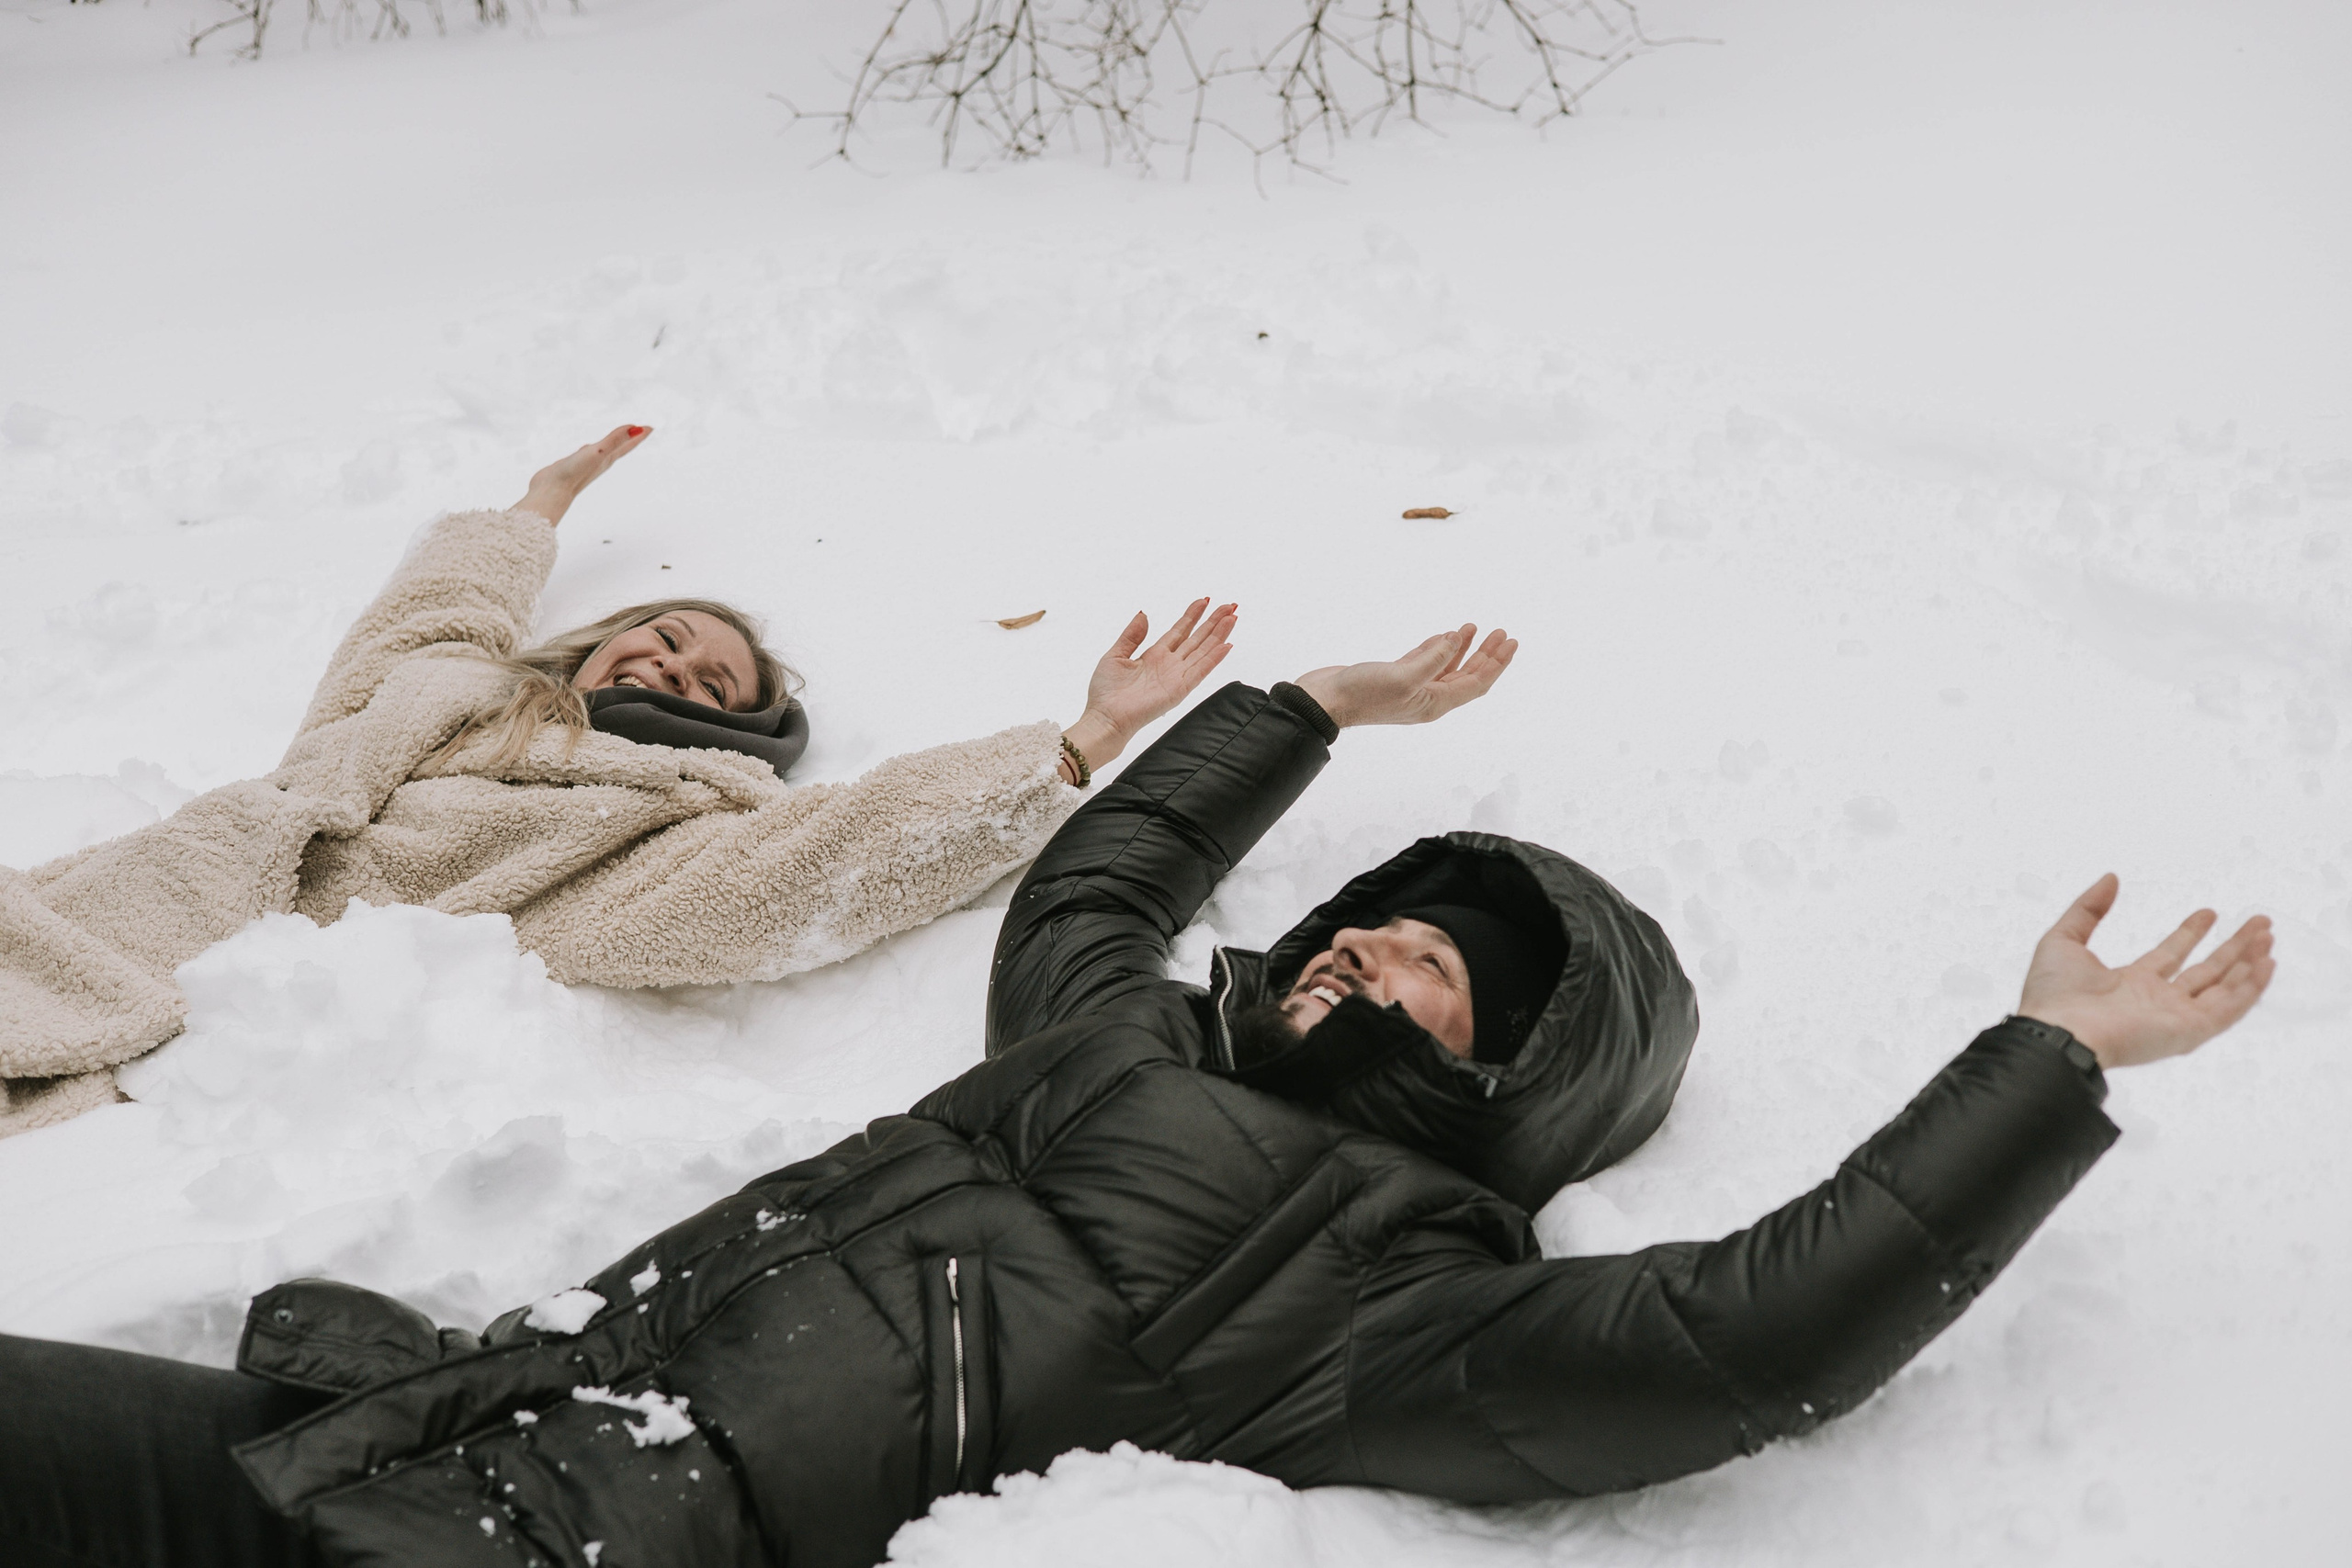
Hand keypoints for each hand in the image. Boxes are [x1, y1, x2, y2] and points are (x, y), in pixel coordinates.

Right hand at [512, 424, 651, 525]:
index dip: (639, 435)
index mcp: (608, 459)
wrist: (551, 492)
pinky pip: (586, 454)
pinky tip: (586, 448)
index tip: (651, 427)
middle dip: (630, 438)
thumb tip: (636, 429)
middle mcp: (600, 462)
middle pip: (620, 448)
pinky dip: (590, 449)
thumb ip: (615, 440)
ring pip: (603, 451)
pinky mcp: (573, 466)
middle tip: (640, 430)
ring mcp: (586, 465)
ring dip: (612, 444)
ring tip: (617, 438)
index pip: (628, 445)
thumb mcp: (598, 452)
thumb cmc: (574, 473)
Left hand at [1062, 598, 1237, 779]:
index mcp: (1154, 655)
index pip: (1179, 631)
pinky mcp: (1180, 689)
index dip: (1193, 615)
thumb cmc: (1106, 693)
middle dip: (1213, 621)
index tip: (1205, 600)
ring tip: (1233, 618)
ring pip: (1204, 651)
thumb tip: (1144, 614)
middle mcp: (1169, 665)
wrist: (1105, 718)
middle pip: (1197, 638)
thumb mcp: (1115, 655)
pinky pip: (1201, 670)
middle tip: (1230, 605)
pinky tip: (1227, 645)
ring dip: (1219, 635)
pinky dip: (1215, 658)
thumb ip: (1132, 635)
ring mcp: (1177, 676)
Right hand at [1293, 624, 1516, 728]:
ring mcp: (1410, 688)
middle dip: (1486, 653)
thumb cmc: (1361, 695)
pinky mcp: (1393, 677)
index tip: (1511, 641)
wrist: (1324, 701)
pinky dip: (1437, 648)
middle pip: (1466, 674)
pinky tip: (1444, 635)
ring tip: (1473, 626)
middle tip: (1501, 631)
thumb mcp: (1403, 676)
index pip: (1476, 683)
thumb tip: (1455, 639)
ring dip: (1462, 647)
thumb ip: (1433, 658)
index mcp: (1434, 703)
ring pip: (1446, 666)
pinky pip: (1424, 661)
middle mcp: (1426, 698)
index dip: (1497, 662)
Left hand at [2016, 873, 2274, 1069]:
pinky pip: (2229, 1009)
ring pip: (2223, 988)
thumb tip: (2110, 878)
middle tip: (2258, 922)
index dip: (2191, 933)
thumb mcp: (2063, 939)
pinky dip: (2250, 988)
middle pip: (2206, 971)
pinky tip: (2266, 965)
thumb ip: (2087, 908)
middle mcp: (2158, 1001)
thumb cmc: (2053, 995)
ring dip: (2248, 963)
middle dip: (2233, 947)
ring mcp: (2176, 1017)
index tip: (2208, 912)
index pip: (2170, 956)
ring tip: (2267, 936)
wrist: (2058, 1033)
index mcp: (2130, 984)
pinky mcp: (2189, 1031)